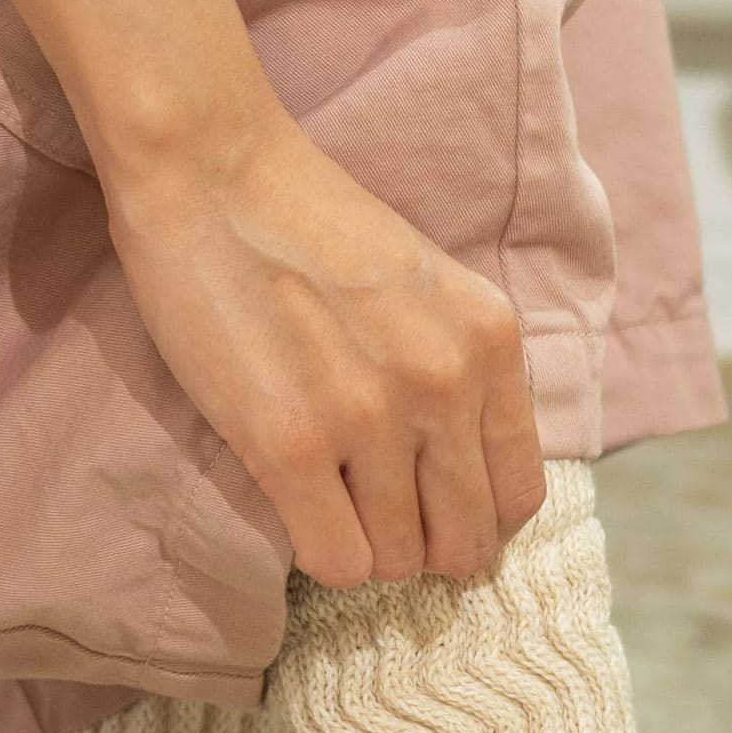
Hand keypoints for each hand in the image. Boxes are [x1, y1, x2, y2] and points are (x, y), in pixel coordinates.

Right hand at [104, 112, 545, 587]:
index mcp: (489, 343)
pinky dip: (321, 552)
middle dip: (424, 548)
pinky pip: (337, 563)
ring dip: (364, 547)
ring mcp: (370, 418)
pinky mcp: (292, 445)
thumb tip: (467, 483)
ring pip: (397, 561)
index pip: (518, 494)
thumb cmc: (312, 227)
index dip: (477, 521)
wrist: (212, 169)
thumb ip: (464, 374)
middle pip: (464, 543)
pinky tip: (299, 509)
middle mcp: (444, 384)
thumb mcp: (432, 291)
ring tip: (330, 499)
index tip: (436, 512)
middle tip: (381, 522)